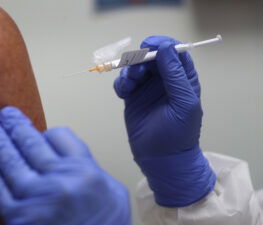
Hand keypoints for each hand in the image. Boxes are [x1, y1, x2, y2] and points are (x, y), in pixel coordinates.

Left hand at [0, 107, 130, 224]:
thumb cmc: (104, 224)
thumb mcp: (111, 189)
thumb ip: (87, 163)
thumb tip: (60, 145)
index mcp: (84, 171)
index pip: (59, 136)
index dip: (48, 132)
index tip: (41, 131)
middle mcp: (59, 181)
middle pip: (31, 144)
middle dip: (16, 126)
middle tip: (5, 114)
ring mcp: (36, 200)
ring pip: (11, 162)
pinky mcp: (18, 219)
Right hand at [114, 36, 214, 206]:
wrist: (162, 159)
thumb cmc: (179, 134)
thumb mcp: (184, 103)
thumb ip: (176, 75)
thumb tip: (166, 48)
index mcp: (182, 79)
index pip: (174, 52)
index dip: (162, 45)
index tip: (149, 45)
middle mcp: (164, 80)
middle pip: (151, 57)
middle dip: (141, 58)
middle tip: (135, 69)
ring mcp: (147, 88)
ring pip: (135, 68)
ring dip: (129, 71)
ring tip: (129, 84)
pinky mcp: (133, 98)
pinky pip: (124, 82)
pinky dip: (121, 83)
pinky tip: (123, 92)